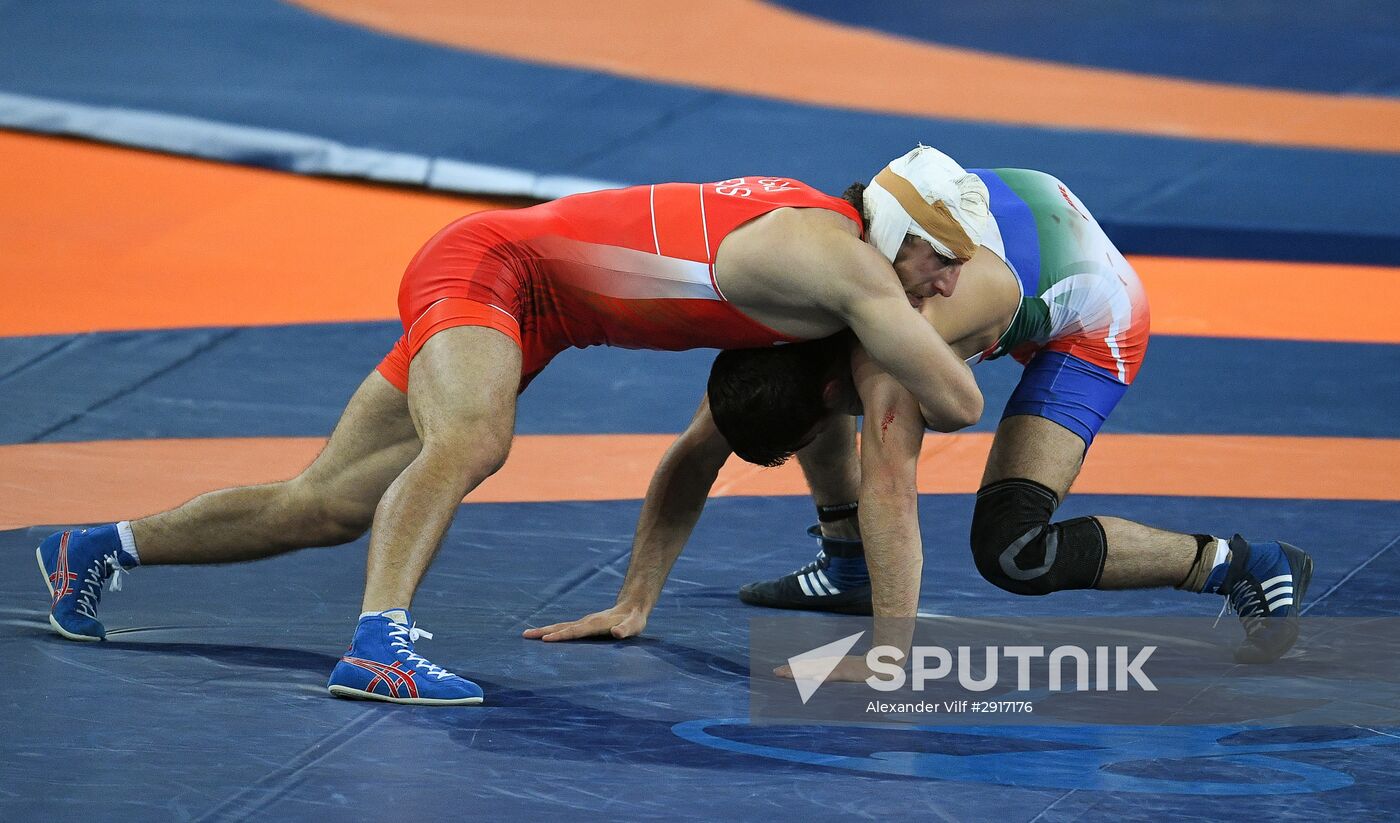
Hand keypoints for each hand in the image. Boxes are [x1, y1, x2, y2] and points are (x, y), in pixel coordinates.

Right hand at [522, 604, 647, 641]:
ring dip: (544, 630)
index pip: (575, 631)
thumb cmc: (634, 620)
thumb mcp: (634, 626)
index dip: (561, 635)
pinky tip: (543, 635)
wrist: (632, 606)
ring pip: (560, 626)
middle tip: (525, 635)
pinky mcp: (583, 624)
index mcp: (596, 624)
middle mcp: (586, 621)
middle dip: (544, 631)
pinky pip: (564, 628)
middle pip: (561, 626)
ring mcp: (584, 622)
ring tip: (527, 634)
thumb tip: (616, 633)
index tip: (545, 639)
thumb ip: (626, 629)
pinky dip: (552, 631)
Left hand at [775, 654, 873, 682]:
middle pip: (808, 666)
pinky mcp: (846, 672)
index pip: (808, 664)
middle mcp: (831, 663)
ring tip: (787, 675)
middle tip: (775, 672)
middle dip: (791, 669)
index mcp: (830, 663)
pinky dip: (823, 676)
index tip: (781, 670)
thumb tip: (821, 677)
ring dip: (801, 672)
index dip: (794, 667)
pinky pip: (833, 675)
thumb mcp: (847, 671)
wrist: (881, 663)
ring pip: (816, 670)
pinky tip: (813, 679)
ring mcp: (838, 667)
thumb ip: (835, 673)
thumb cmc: (864, 669)